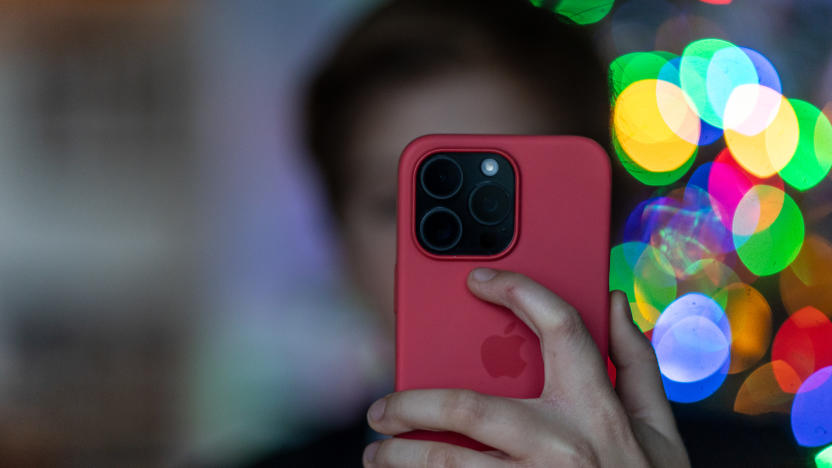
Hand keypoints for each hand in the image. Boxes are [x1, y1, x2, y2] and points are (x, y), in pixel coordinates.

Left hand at [362, 268, 688, 466]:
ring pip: (449, 464)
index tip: (478, 280)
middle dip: (412, 405)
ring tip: (376, 454)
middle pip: (468, 408)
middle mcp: (562, 445)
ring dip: (401, 458)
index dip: (519, 291)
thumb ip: (637, 362)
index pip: (559, 328)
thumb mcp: (661, 430)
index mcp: (598, 410)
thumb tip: (612, 300)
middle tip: (381, 410)